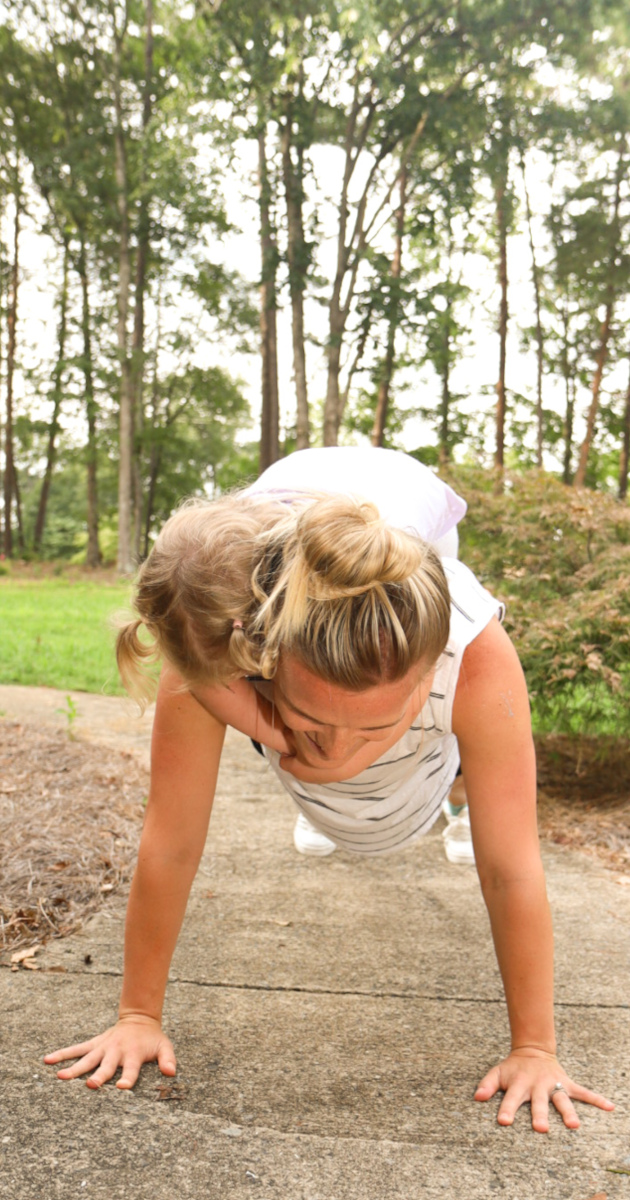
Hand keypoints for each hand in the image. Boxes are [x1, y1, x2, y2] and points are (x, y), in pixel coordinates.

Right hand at [43, 1014, 175, 1089]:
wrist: (139, 1019)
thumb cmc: (152, 1039)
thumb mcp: (165, 1046)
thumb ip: (168, 1059)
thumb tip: (171, 1073)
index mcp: (134, 1055)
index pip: (131, 1070)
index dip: (128, 1079)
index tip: (121, 1088)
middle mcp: (116, 1052)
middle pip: (106, 1066)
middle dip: (99, 1076)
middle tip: (90, 1085)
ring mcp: (103, 1048)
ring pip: (87, 1059)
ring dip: (74, 1068)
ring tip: (60, 1077)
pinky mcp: (94, 1044)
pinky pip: (76, 1049)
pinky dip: (62, 1054)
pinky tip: (47, 1060)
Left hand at [475, 1047, 614, 1132]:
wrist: (533, 1050)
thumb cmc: (513, 1068)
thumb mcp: (498, 1072)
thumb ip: (487, 1084)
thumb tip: (477, 1097)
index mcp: (519, 1084)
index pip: (511, 1098)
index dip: (507, 1109)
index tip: (504, 1122)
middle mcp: (537, 1086)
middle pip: (538, 1102)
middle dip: (539, 1114)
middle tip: (541, 1128)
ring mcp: (554, 1085)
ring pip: (562, 1099)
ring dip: (568, 1112)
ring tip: (574, 1126)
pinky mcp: (567, 1083)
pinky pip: (584, 1092)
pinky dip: (597, 1099)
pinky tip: (610, 1107)